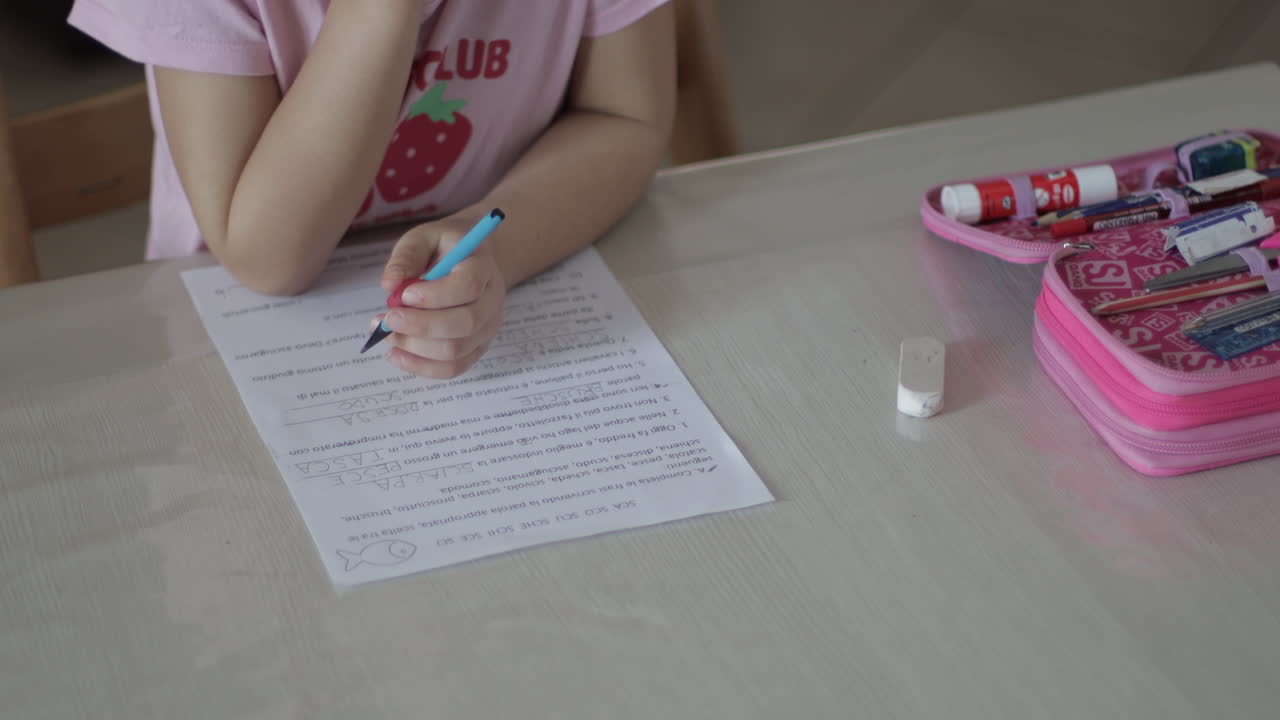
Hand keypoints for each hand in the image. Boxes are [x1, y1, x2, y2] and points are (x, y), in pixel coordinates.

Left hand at [376, 214, 505, 378]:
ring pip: (456, 350)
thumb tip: (390, 285)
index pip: (468, 286)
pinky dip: (422, 367)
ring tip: (385, 333)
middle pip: (465, 323)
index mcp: (482, 266)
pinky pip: (454, 367)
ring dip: (415, 347)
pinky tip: (397, 354)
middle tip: (387, 319)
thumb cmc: (444, 247)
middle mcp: (492, 300)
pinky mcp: (477, 347)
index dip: (435, 296)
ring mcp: (487, 327)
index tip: (404, 295)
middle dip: (421, 326)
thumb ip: (406, 257)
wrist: (471, 260)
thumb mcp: (423, 238)